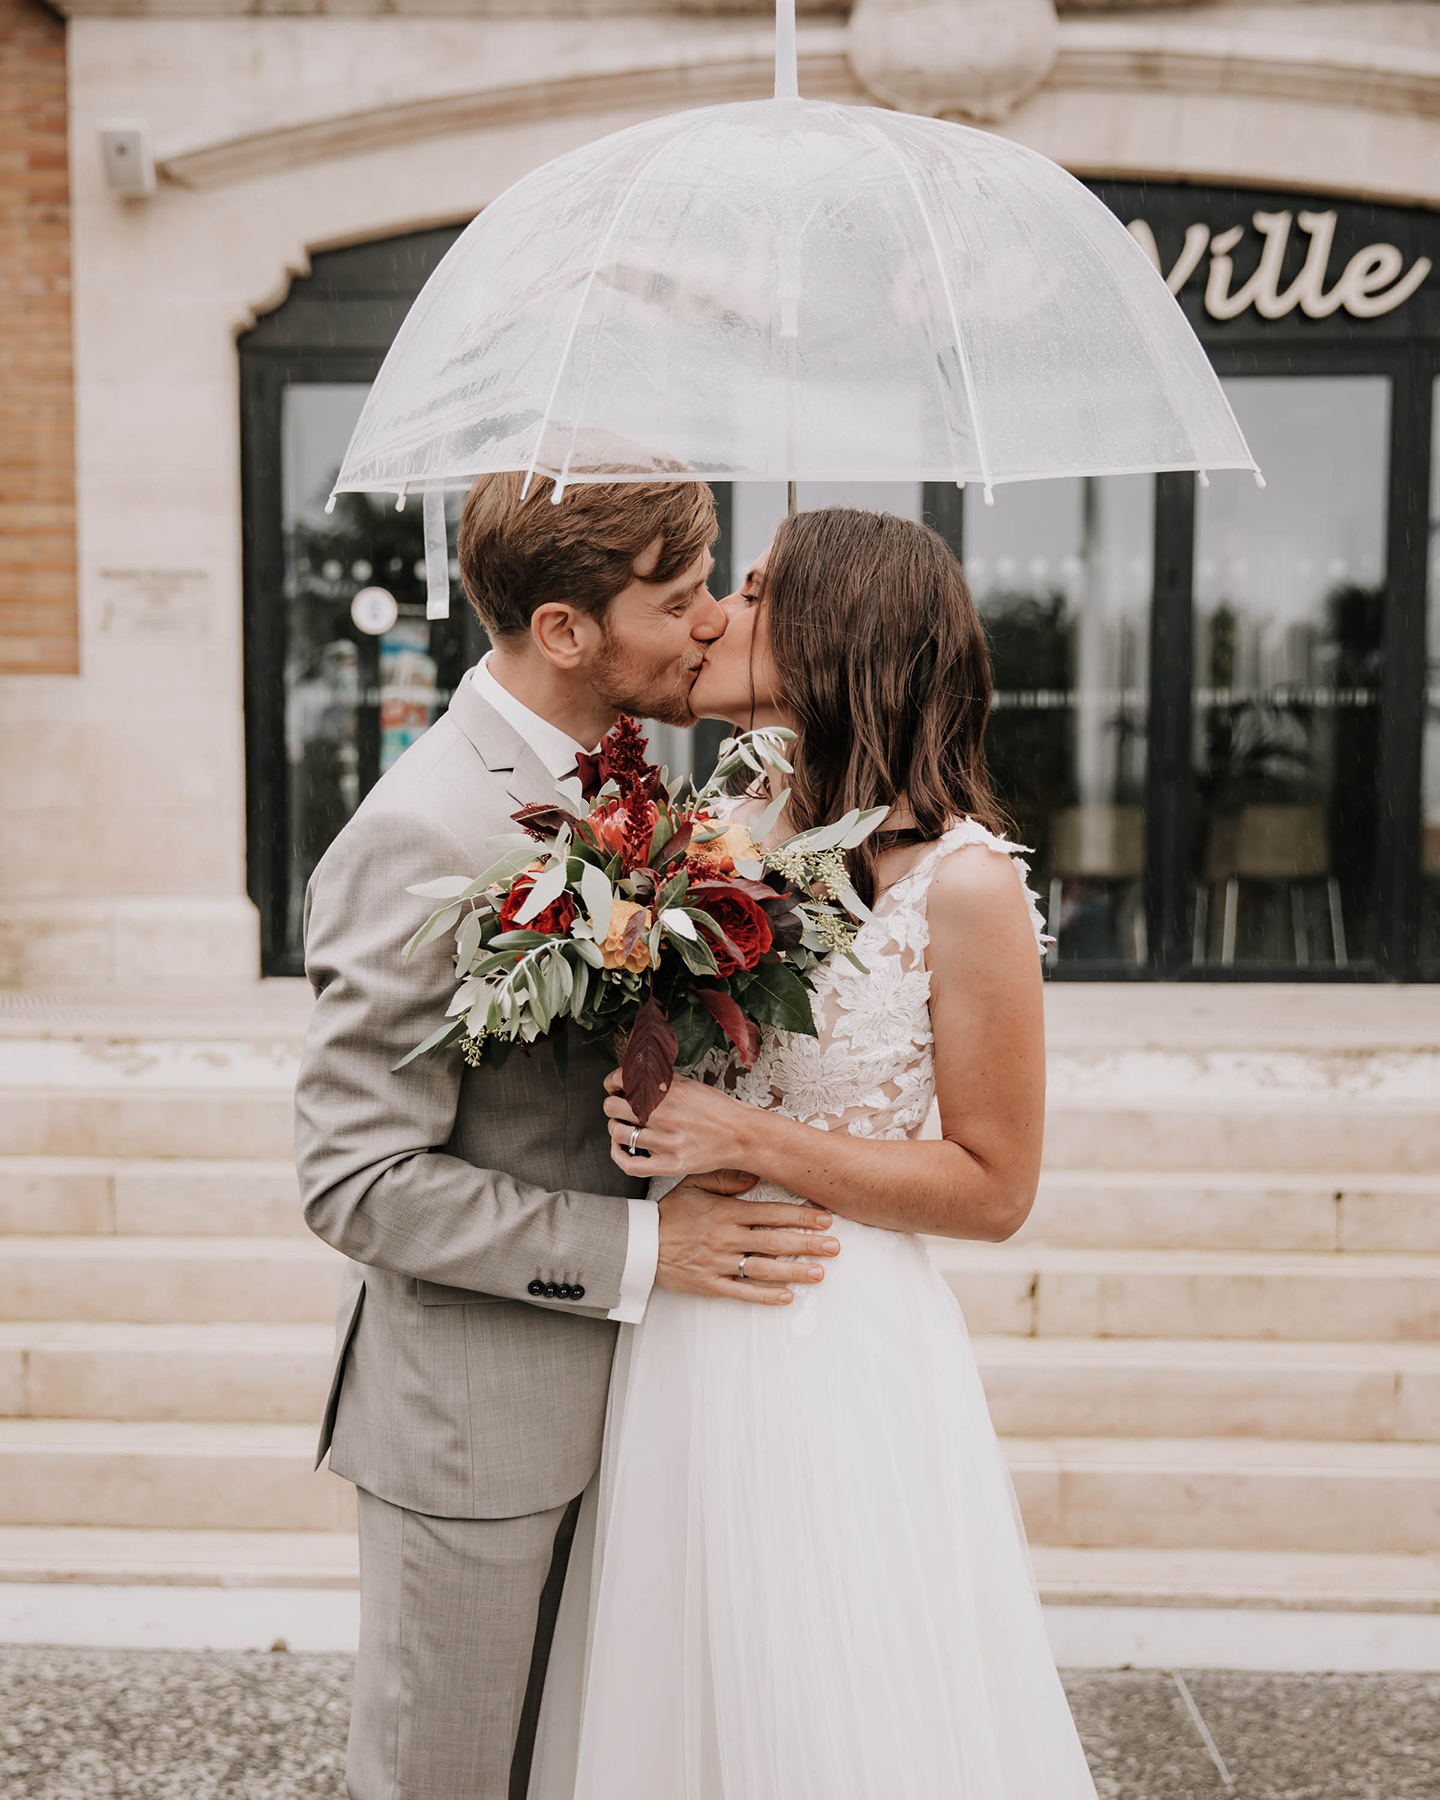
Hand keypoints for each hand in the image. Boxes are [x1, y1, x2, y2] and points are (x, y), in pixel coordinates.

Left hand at [605, 1069, 755, 1176]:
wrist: (742, 1135)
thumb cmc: (718, 1111)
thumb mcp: (691, 1085)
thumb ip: (662, 1081)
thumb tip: (637, 1075)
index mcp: (669, 1092)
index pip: (622, 1081)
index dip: (612, 1083)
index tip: (614, 1087)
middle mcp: (665, 1115)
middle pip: (613, 1107)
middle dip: (613, 1105)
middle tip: (619, 1108)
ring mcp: (667, 1142)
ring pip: (618, 1133)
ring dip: (616, 1128)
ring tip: (624, 1127)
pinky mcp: (670, 1165)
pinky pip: (631, 1164)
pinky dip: (618, 1155)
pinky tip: (621, 1148)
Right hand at [655, 1168, 839, 1307]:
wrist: (640, 1244)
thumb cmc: (669, 1213)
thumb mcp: (694, 1184)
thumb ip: (726, 1178)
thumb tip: (755, 1175)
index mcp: (726, 1212)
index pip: (771, 1213)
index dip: (800, 1216)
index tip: (825, 1218)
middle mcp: (727, 1238)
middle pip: (775, 1242)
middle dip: (808, 1243)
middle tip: (835, 1246)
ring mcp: (720, 1263)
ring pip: (764, 1268)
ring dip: (795, 1271)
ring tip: (820, 1273)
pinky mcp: (711, 1284)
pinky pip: (742, 1291)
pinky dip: (765, 1295)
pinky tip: (787, 1296)